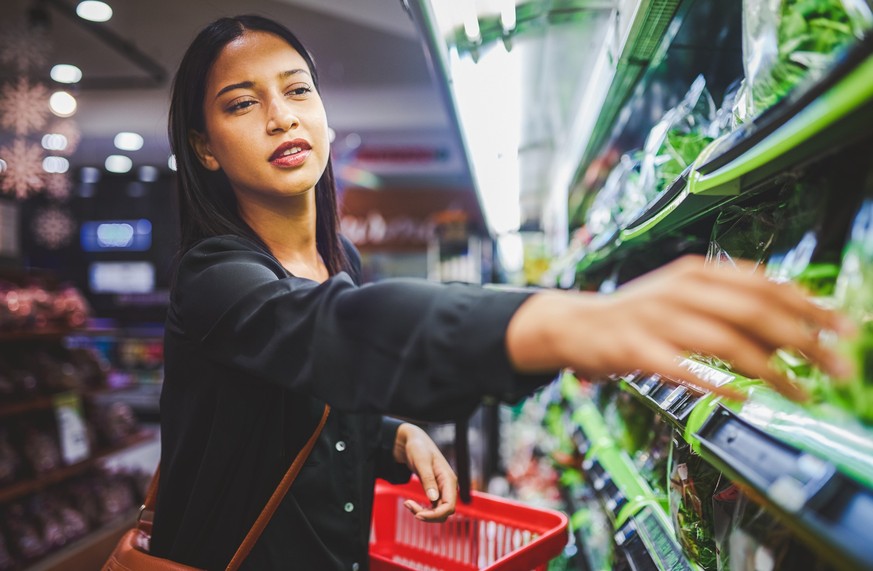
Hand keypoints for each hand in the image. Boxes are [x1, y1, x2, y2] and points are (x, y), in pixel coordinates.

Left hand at [392, 423, 456, 521]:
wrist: (414, 441)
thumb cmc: (418, 448)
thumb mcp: (421, 462)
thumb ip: (428, 479)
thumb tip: (433, 499)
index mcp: (449, 479)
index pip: (449, 506)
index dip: (435, 515)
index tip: (418, 515)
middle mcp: (448, 487)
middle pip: (444, 512)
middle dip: (427, 515)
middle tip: (408, 505)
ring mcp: (442, 490)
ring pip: (438, 512)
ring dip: (423, 513)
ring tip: (407, 503)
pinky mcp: (435, 491)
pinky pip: (432, 508)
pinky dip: (421, 509)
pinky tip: (409, 503)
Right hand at [507, 256, 855, 400]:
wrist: (576, 324)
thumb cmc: (638, 315)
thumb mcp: (686, 298)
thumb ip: (732, 308)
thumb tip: (789, 335)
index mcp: (696, 272)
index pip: (765, 283)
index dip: (810, 305)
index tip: (846, 328)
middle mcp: (679, 289)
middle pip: (754, 310)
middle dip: (804, 340)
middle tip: (837, 367)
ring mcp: (656, 318)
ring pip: (726, 341)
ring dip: (772, 371)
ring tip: (801, 393)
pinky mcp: (636, 349)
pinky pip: (685, 368)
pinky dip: (718, 383)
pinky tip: (743, 397)